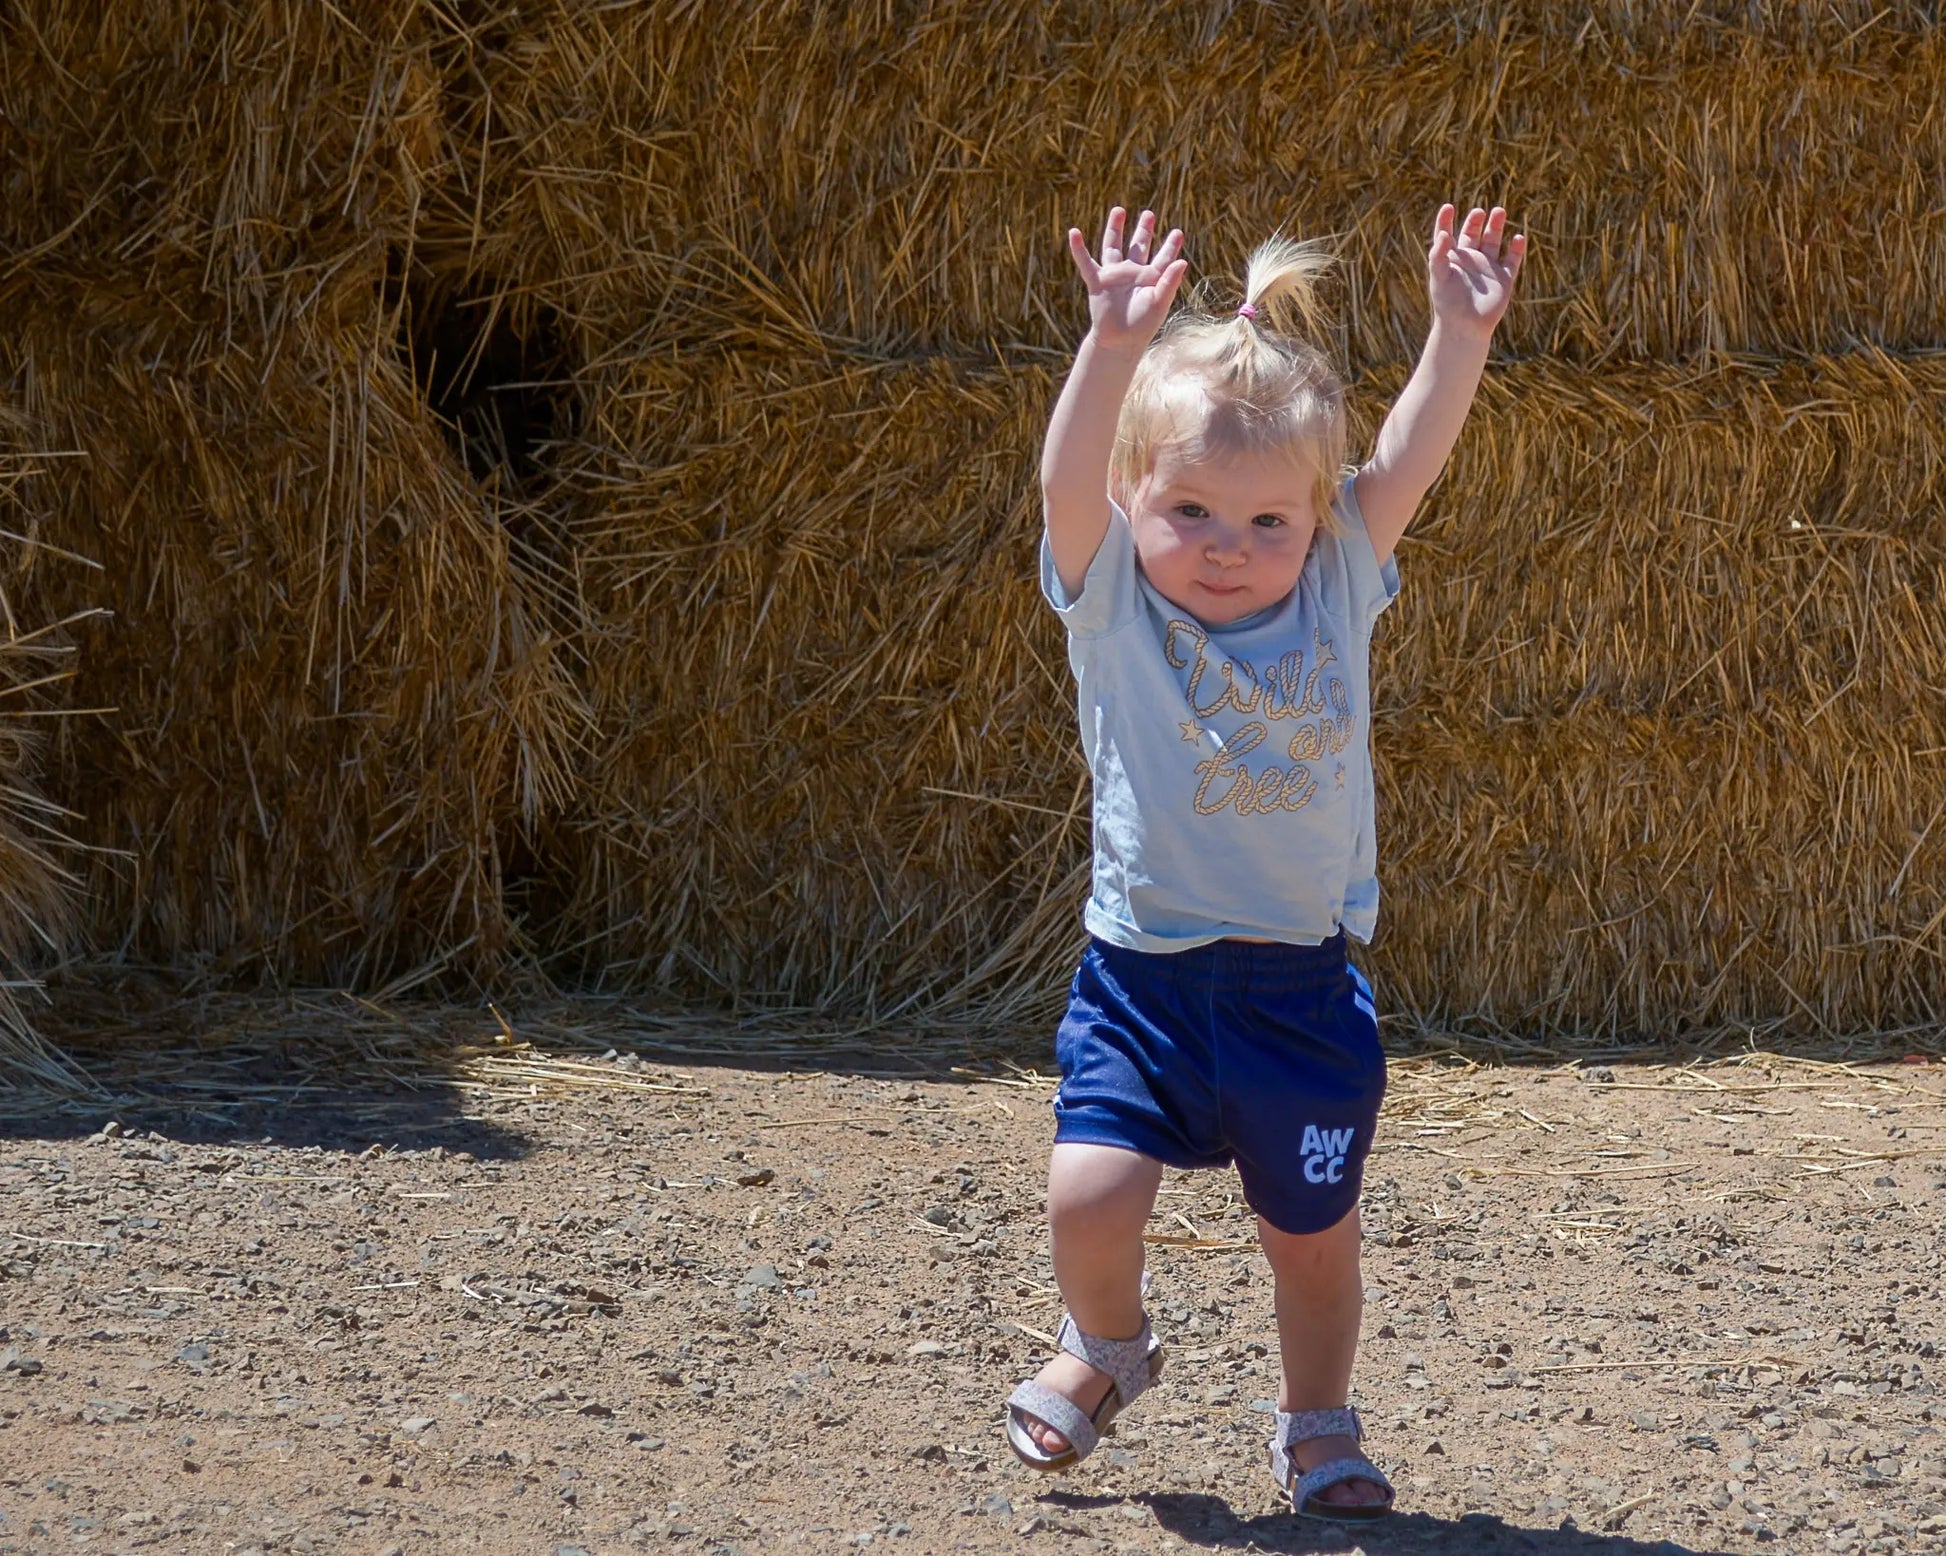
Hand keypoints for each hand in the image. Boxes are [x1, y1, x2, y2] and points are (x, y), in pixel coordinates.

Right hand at [1067, 207, 1188, 354]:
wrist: (1119, 341)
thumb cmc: (1142, 325)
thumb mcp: (1159, 302)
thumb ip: (1170, 281)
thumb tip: (1182, 261)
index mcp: (1151, 278)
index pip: (1163, 258)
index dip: (1170, 246)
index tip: (1178, 232)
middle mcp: (1132, 273)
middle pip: (1138, 246)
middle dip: (1143, 231)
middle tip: (1148, 214)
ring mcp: (1114, 276)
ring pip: (1113, 247)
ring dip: (1115, 229)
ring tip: (1118, 210)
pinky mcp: (1097, 282)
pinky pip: (1086, 262)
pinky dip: (1079, 249)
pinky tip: (1074, 232)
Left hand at [1426, 204, 1525, 339]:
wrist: (1465, 328)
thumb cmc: (1448, 304)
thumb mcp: (1439, 277)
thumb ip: (1438, 255)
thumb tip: (1443, 235)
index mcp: (1451, 260)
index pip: (1447, 236)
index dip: (1445, 221)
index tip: (1448, 207)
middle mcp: (1470, 261)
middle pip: (1473, 234)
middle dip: (1476, 222)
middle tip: (1479, 212)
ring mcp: (1488, 268)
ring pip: (1493, 241)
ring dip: (1496, 226)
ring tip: (1499, 211)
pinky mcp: (1504, 279)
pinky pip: (1513, 260)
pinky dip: (1516, 249)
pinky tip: (1517, 238)